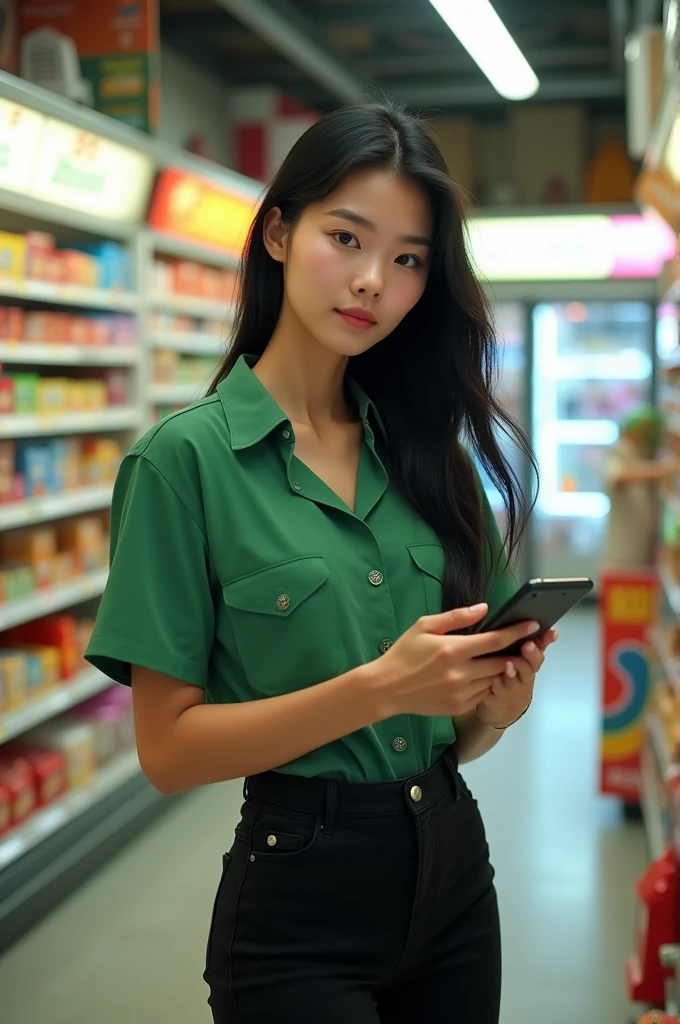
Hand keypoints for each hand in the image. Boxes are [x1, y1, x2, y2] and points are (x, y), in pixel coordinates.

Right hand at [374, 604, 540, 719]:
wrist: (387, 687)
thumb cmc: (404, 653)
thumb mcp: (424, 626)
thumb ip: (456, 617)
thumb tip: (484, 608)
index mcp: (452, 649)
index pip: (495, 640)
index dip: (517, 632)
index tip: (533, 625)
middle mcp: (460, 672)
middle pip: (501, 662)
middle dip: (516, 652)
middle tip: (527, 644)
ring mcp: (461, 692)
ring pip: (495, 679)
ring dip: (504, 668)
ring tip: (507, 658)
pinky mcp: (459, 706)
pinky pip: (484, 693)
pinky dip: (489, 683)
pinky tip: (484, 674)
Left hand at [475, 629, 557, 728]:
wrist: (502, 704)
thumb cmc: (507, 672)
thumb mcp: (513, 655)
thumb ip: (515, 639)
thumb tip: (513, 617)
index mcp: (529, 656)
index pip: (541, 644)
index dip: (547, 639)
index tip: (551, 632)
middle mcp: (526, 670)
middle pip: (533, 661)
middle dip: (532, 653)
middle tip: (528, 645)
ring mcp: (517, 684)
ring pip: (519, 676)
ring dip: (516, 669)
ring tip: (510, 663)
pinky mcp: (504, 694)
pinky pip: (503, 688)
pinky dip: (500, 684)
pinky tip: (495, 679)